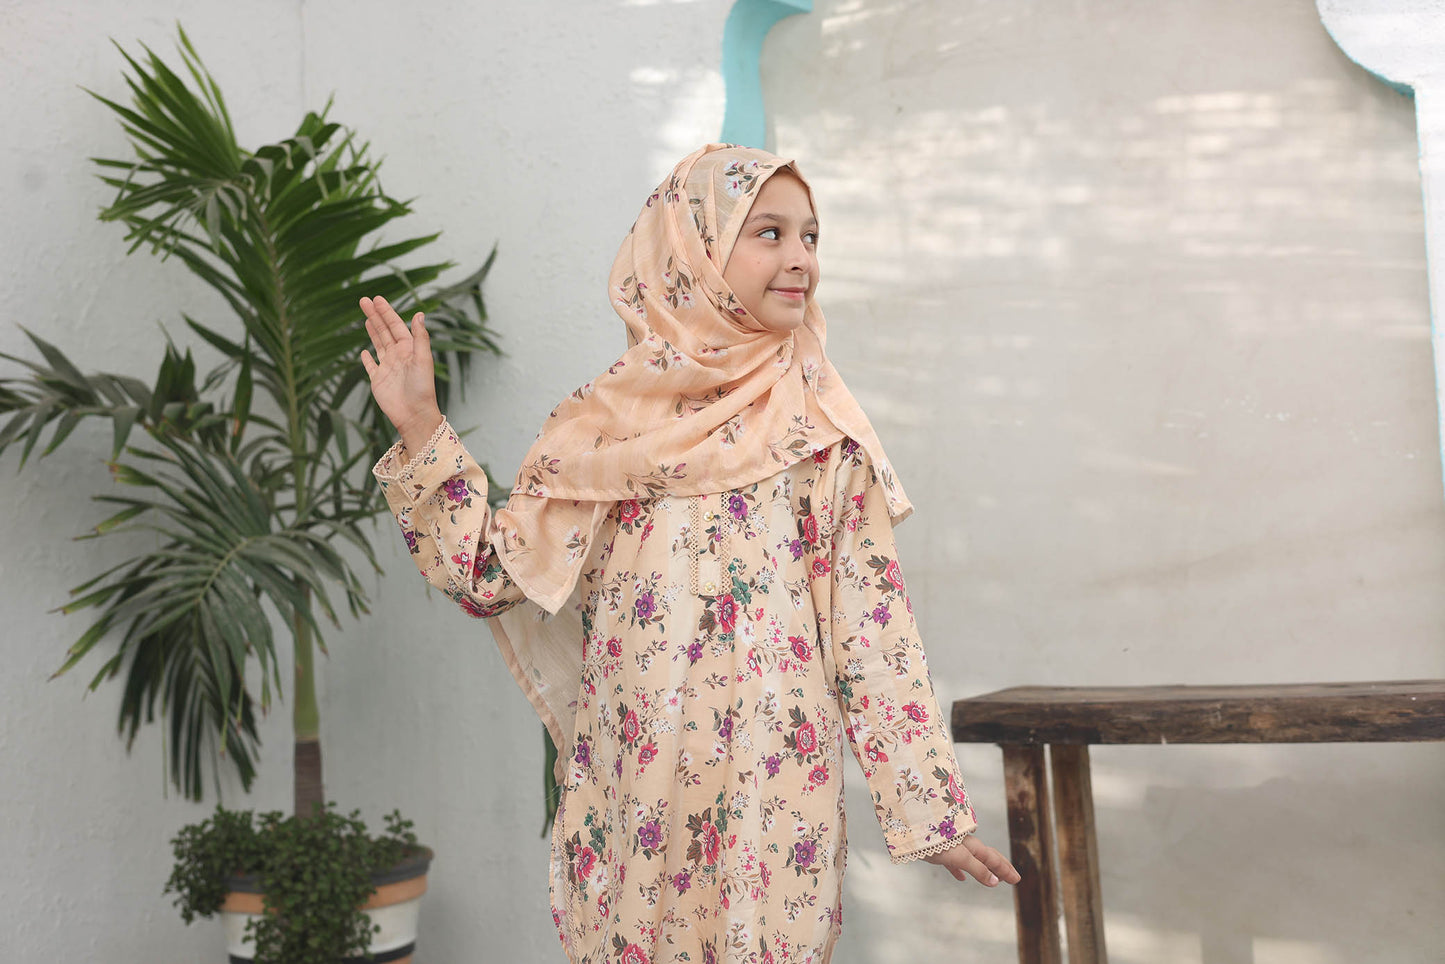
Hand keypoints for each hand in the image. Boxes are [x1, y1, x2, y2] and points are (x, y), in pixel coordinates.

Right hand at [359, 295, 442, 452]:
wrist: (414, 414)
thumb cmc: (422, 388)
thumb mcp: (423, 360)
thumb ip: (420, 337)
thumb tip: (419, 313)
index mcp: (409, 349)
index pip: (395, 325)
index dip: (386, 312)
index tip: (377, 299)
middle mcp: (398, 356)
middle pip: (384, 331)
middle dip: (375, 316)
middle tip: (364, 300)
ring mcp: (387, 368)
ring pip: (378, 344)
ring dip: (372, 331)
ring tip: (366, 317)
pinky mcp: (378, 380)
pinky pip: (371, 366)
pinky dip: (366, 358)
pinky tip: (363, 351)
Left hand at [923, 835, 1020, 887]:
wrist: (913, 829)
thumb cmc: (937, 842)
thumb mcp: (960, 857)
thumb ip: (977, 869)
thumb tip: (995, 881)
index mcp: (973, 846)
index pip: (994, 859)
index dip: (1005, 870)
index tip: (1017, 880)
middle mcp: (966, 845)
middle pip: (988, 857)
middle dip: (1001, 867)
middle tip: (1013, 877)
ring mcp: (954, 848)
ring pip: (974, 860)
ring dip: (985, 869)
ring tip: (993, 878)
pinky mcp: (941, 852)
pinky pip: (955, 863)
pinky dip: (961, 871)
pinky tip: (961, 878)